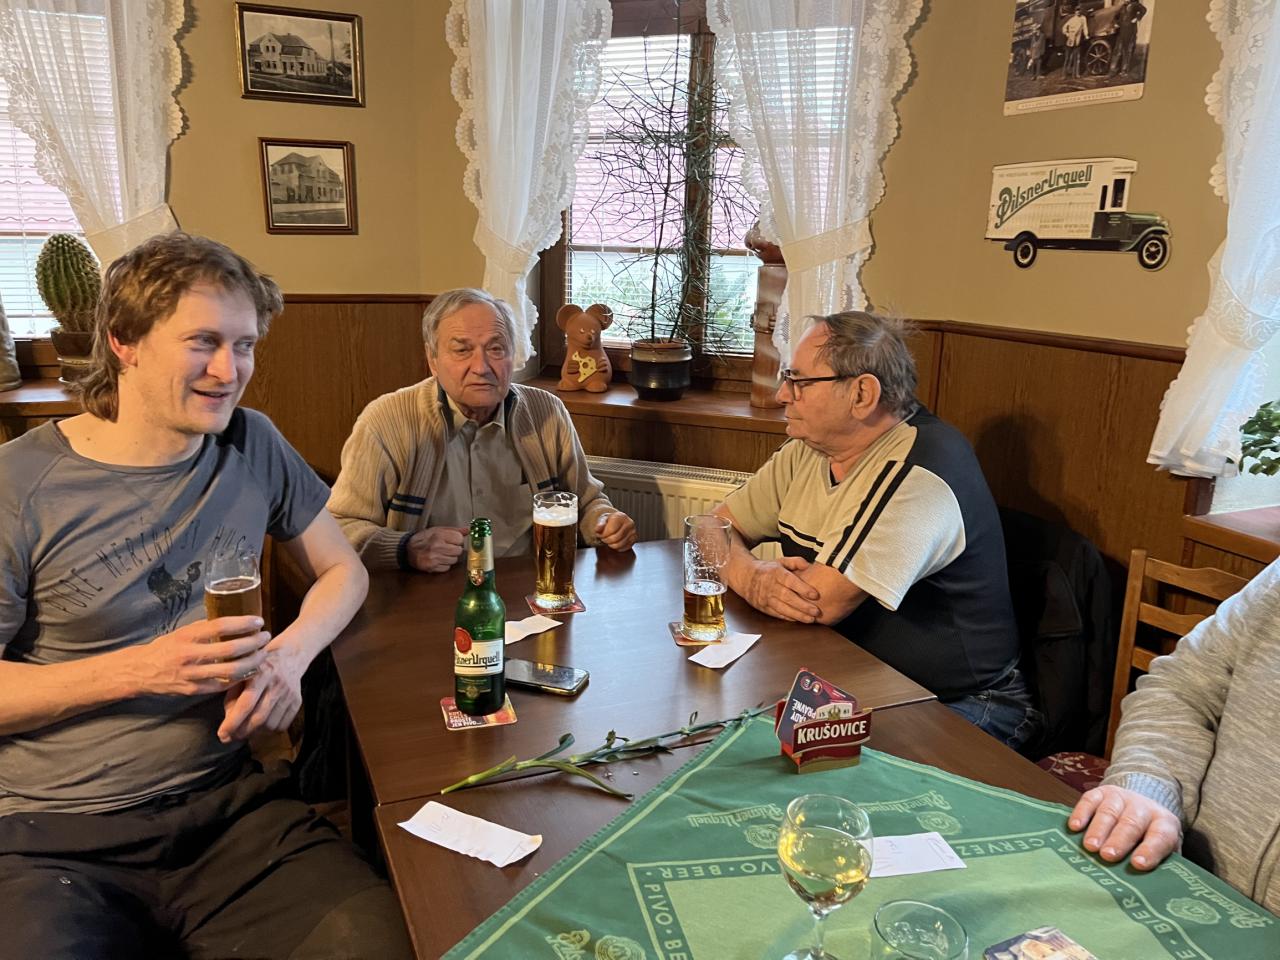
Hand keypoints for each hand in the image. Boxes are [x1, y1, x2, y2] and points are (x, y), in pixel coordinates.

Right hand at [127, 617, 270, 696]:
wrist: (139, 671)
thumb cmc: (165, 648)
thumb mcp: (182, 632)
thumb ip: (205, 629)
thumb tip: (234, 622)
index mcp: (187, 636)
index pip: (220, 626)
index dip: (243, 623)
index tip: (259, 621)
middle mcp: (189, 655)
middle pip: (230, 649)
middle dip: (254, 644)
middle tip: (266, 638)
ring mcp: (192, 675)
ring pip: (231, 671)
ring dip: (252, 662)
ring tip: (262, 654)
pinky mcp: (193, 690)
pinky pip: (223, 685)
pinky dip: (240, 678)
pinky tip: (251, 671)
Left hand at [218, 638, 306, 743]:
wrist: (290, 655)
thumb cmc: (259, 665)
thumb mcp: (242, 673)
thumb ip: (233, 696)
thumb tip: (228, 723)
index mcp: (260, 673)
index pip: (246, 704)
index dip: (233, 722)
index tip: (222, 734)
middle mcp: (277, 683)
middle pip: (259, 717)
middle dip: (242, 732)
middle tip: (231, 737)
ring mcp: (289, 693)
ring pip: (270, 724)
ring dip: (255, 733)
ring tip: (246, 730)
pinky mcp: (297, 701)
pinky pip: (282, 725)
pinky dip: (269, 731)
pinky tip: (262, 726)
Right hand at [407, 526, 467, 572]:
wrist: (407, 550)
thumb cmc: (424, 539)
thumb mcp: (437, 530)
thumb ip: (454, 530)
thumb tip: (468, 530)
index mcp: (439, 535)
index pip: (460, 539)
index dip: (457, 540)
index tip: (453, 540)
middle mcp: (437, 546)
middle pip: (458, 551)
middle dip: (455, 549)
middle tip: (448, 547)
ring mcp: (434, 558)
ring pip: (454, 560)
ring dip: (450, 557)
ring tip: (442, 553)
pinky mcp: (432, 567)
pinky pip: (447, 568)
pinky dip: (445, 565)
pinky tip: (439, 560)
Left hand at [596, 511, 636, 550]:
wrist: (618, 521)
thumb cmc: (610, 521)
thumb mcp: (603, 520)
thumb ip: (600, 524)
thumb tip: (597, 529)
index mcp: (621, 516)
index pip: (611, 530)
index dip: (603, 535)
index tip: (600, 534)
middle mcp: (629, 523)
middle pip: (614, 538)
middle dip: (606, 540)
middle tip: (603, 538)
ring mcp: (633, 532)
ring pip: (619, 545)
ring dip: (610, 545)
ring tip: (608, 539)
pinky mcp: (634, 539)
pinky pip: (623, 548)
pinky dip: (617, 547)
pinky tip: (615, 542)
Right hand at [744, 556, 820, 621]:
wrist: (745, 577)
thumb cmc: (767, 569)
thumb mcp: (780, 561)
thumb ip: (796, 562)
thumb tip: (808, 565)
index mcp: (776, 572)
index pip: (790, 580)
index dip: (803, 588)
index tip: (815, 594)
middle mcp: (770, 586)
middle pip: (788, 597)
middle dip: (803, 606)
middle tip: (816, 611)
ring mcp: (766, 598)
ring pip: (782, 608)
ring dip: (797, 615)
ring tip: (810, 619)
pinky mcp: (763, 607)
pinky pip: (777, 614)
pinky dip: (788, 618)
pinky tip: (798, 619)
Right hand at [1069, 784, 1181, 869]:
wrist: (1141, 806)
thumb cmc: (1149, 839)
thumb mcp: (1164, 851)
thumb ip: (1161, 867)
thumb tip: (1154, 889)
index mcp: (1165, 824)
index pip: (1160, 836)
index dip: (1150, 850)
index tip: (1137, 864)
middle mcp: (1144, 808)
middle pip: (1131, 823)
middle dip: (1119, 840)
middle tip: (1108, 855)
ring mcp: (1121, 798)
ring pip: (1110, 811)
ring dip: (1098, 829)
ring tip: (1090, 846)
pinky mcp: (1101, 792)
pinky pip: (1090, 800)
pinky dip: (1081, 813)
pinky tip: (1075, 826)